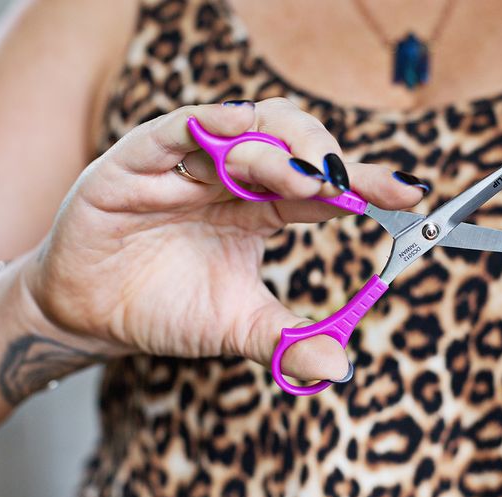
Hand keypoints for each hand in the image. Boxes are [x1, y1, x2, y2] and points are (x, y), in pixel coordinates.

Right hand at [22, 98, 423, 381]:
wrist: (92, 315)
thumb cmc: (166, 308)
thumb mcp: (235, 326)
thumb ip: (284, 340)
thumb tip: (340, 368)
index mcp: (260, 210)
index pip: (321, 188)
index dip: (366, 184)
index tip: (409, 192)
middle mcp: (230, 179)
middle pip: (289, 144)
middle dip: (324, 157)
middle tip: (349, 185)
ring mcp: (186, 167)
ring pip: (241, 131)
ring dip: (278, 148)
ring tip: (306, 177)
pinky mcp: (136, 164)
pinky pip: (174, 132)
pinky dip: (204, 124)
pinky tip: (234, 124)